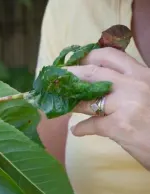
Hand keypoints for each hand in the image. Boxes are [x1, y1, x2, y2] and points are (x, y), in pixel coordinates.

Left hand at [66, 47, 149, 169]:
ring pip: (88, 98)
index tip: (74, 62)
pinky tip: (77, 131)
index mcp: (144, 74)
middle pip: (92, 72)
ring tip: (63, 105)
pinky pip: (92, 124)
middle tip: (58, 80)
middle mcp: (136, 84)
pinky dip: (81, 128)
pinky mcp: (120, 126)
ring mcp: (127, 104)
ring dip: (71, 102)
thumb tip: (102, 88)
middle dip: (70, 75)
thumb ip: (131, 87)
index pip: (111, 56)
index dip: (87, 57)